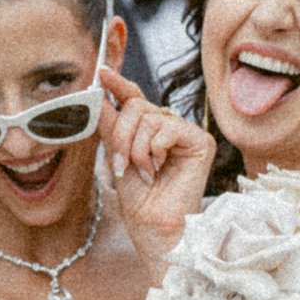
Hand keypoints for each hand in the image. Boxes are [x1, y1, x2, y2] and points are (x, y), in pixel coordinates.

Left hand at [100, 65, 212, 265]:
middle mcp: (169, 127)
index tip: (101, 72)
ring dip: (136, 148)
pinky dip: (154, 149)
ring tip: (143, 172)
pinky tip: (158, 170)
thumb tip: (98, 95)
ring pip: (149, 117)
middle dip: (121, 135)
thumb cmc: (138, 200)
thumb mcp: (117, 156)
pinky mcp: (200, 142)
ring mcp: (186, 133)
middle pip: (137, 105)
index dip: (118, 84)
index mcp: (150, 130)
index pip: (134, 98)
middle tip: (120, 164)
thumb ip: (111, 125)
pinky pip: (167, 128)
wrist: (152, 227)